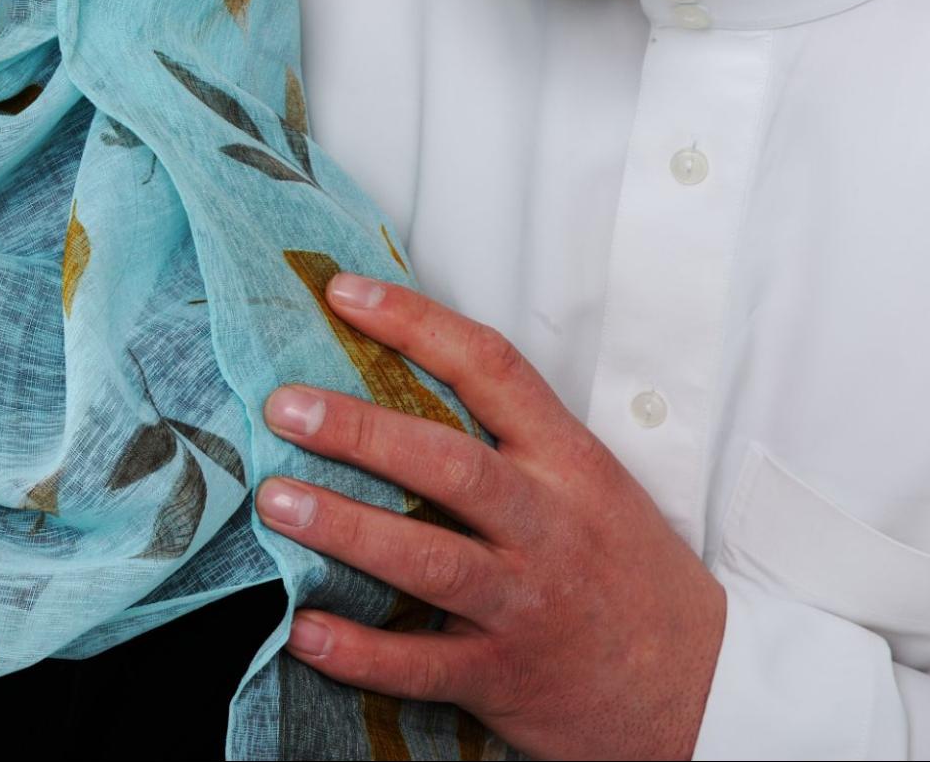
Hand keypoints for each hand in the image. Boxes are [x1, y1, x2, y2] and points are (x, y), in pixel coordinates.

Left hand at [253, 274, 725, 758]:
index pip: (490, 368)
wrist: (706, 690)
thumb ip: (510, 438)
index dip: (414, 323)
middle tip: (285, 407)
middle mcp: (548, 525)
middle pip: (449, 465)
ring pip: (429, 559)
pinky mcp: (504, 677)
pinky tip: (302, 627)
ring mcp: (526, 604)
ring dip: (345, 529)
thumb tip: (392, 376)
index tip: (342, 292)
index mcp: (568, 463)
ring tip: (276, 502)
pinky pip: (420, 664)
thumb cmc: (628, 573)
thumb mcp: (591, 485)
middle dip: (361, 431)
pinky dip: (358, 651)